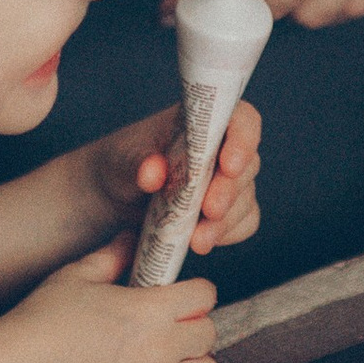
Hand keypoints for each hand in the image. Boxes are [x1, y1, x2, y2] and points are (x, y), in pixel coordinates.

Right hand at [3, 240, 220, 362]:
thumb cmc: (41, 322)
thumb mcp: (76, 276)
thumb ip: (113, 255)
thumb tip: (133, 239)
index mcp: (149, 311)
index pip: (204, 295)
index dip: (193, 290)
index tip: (177, 293)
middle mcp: (161, 351)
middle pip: (209, 333)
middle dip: (194, 323)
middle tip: (170, 322)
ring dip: (194, 361)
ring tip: (168, 354)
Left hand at [85, 96, 262, 254]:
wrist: (116, 194)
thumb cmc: (125, 162)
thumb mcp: (124, 157)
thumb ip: (139, 162)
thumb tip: (153, 173)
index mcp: (203, 123)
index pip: (242, 120)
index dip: (243, 140)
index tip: (229, 165)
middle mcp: (223, 149)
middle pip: (247, 165)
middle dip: (230, 191)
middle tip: (210, 211)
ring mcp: (227, 182)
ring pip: (245, 200)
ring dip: (225, 222)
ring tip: (196, 241)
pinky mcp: (227, 211)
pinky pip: (243, 223)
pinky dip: (226, 235)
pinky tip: (200, 242)